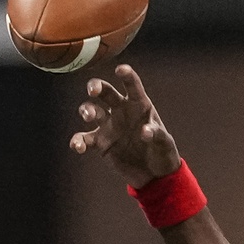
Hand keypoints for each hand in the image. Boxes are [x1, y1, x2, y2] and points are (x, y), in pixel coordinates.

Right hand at [68, 64, 180, 188]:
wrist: (153, 173)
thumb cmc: (162, 152)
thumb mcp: (165, 144)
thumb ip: (157, 135)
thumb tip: (145, 132)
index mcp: (139, 105)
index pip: (132, 86)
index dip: (126, 76)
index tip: (121, 69)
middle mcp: (121, 110)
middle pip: (105, 92)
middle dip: (97, 86)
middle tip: (93, 91)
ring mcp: (108, 125)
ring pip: (91, 110)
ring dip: (87, 110)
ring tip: (90, 116)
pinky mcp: (100, 142)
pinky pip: (85, 138)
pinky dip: (79, 141)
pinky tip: (78, 147)